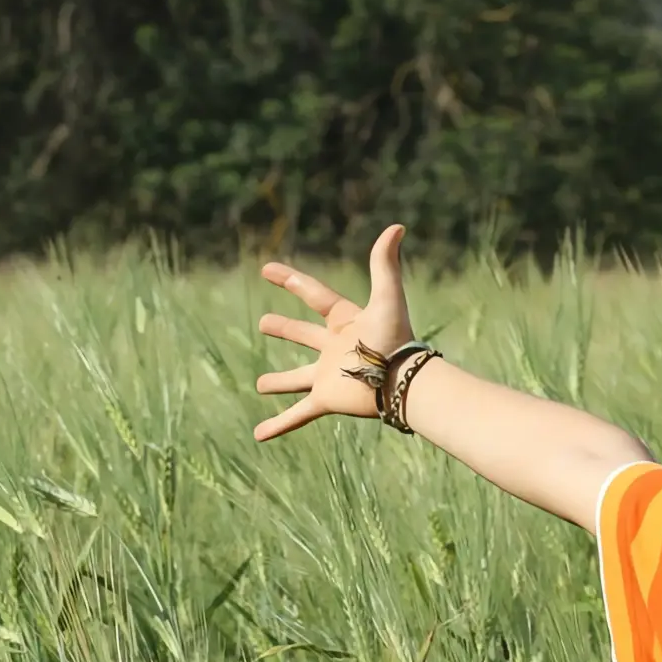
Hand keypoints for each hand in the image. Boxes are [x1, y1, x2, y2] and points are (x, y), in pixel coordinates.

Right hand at [253, 224, 415, 440]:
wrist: (402, 381)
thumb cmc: (396, 339)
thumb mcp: (387, 296)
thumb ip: (385, 262)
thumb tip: (397, 226)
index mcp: (345, 321)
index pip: (314, 295)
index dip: (291, 280)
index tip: (267, 269)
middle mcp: (334, 348)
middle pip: (304, 335)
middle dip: (285, 329)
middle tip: (264, 323)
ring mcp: (328, 375)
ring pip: (297, 379)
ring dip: (279, 383)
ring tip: (260, 386)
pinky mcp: (326, 399)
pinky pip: (298, 415)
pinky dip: (279, 425)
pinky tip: (258, 435)